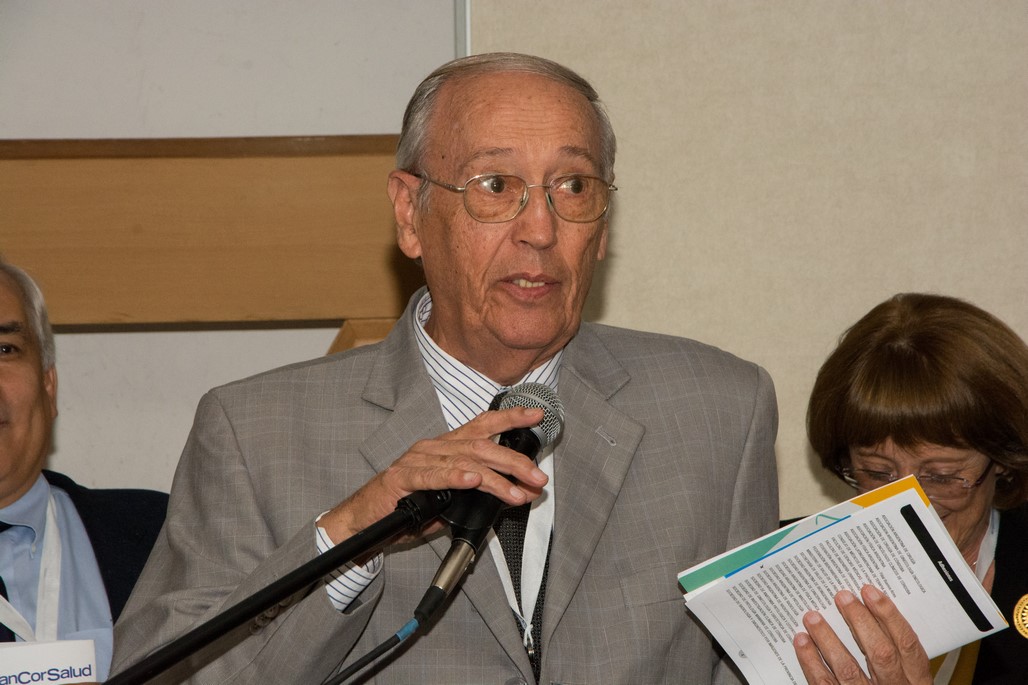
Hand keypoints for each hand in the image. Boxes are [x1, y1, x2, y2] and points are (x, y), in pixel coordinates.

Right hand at [318, 406, 548, 543]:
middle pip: (481, 445)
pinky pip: (433, 475)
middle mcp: (433, 447)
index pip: (482, 425)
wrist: (363, 520)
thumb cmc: (405, 506)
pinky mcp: (402, 478)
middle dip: (514, 461)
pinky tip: (473, 480)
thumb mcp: (448, 499)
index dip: (510, 418)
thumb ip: (475, 494)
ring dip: (495, 478)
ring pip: (464, 461)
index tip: (536, 415)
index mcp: (445, 446)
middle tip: (536, 477)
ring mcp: (417, 460)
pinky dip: (456, 477)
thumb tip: (512, 495)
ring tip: (515, 491)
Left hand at [793, 585, 930, 684]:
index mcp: (916, 681)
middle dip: (860, 621)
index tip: (869, 592)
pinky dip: (811, 661)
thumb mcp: (907, 677)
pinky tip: (802, 642)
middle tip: (842, 596)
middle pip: (880, 653)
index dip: (889, 616)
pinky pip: (824, 683)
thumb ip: (896, 652)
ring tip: (812, 617)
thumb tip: (873, 611)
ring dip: (828, 639)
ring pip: (848, 669)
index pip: (907, 644)